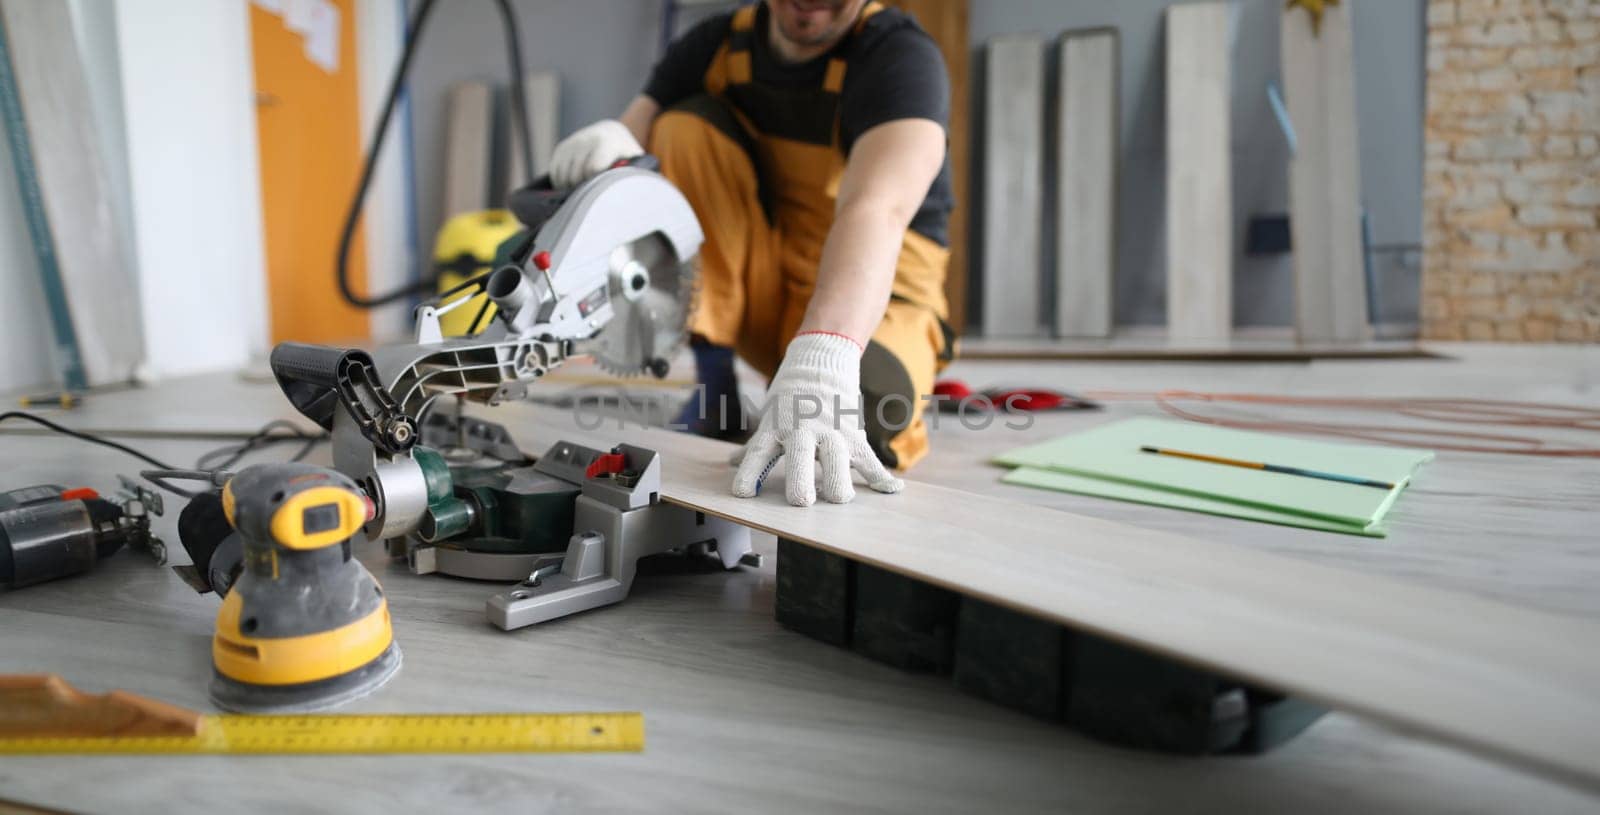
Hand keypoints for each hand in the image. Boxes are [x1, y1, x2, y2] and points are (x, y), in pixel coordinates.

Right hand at [549, 120, 642, 188]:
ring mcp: (572, 142)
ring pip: (563, 175)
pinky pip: (555, 172)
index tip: (604, 191)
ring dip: (571, 188)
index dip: (596, 185)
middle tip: (594, 195)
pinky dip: (562, 183)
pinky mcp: (562, 148)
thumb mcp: (636, 164)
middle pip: (576, 174)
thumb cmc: (628, 157)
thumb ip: (633, 175)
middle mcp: (587, 138)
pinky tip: (574, 186)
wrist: (613, 134)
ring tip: (584, 192)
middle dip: (583, 188)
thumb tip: (631, 198)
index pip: (592, 168)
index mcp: (608, 141)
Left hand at [732, 332, 904, 506]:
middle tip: (801, 501)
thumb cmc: (791, 396)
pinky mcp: (853, 434)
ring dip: (840, 483)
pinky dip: (881, 476)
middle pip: (800, 459)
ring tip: (841, 498)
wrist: (821, 359)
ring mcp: (830, 433)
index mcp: (776, 429)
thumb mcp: (769, 417)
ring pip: (837, 462)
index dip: (750, 474)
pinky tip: (892, 490)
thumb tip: (732, 463)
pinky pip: (869, 459)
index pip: (758, 452)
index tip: (743, 493)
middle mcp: (801, 431)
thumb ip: (755, 445)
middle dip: (801, 483)